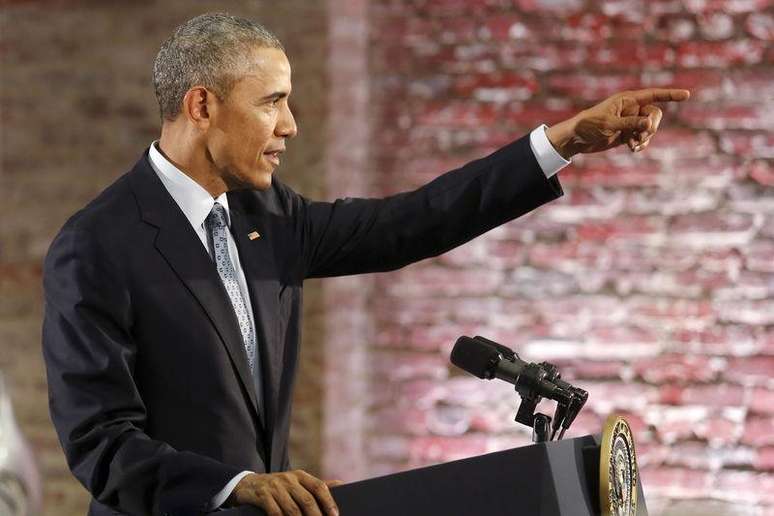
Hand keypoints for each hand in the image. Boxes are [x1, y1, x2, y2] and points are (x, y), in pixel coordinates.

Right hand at [227, 470, 340, 515]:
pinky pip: (275, 513)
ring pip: (292, 509)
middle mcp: (289, 479)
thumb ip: (316, 485)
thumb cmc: (279, 486)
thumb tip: (341, 484)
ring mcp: (275, 487)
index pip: (319, 487)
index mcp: (300, 476)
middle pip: (307, 500)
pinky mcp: (262, 496)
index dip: (328, 502)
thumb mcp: (297, 482)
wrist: (248, 484)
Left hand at [545, 88, 690, 158]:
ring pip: (650, 128)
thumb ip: (630, 124)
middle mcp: (631, 108)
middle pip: (655, 114)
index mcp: (627, 100)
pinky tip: (633, 149)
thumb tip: (649, 124)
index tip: (687, 95)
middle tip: (641, 136)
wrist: (577, 138)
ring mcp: (630, 121)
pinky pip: (643, 137)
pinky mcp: (627, 133)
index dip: (670, 95)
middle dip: (652, 126)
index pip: (653, 95)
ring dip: (645, 138)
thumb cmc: (589, 126)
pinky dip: (641, 143)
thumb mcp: (609, 124)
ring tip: (633, 145)